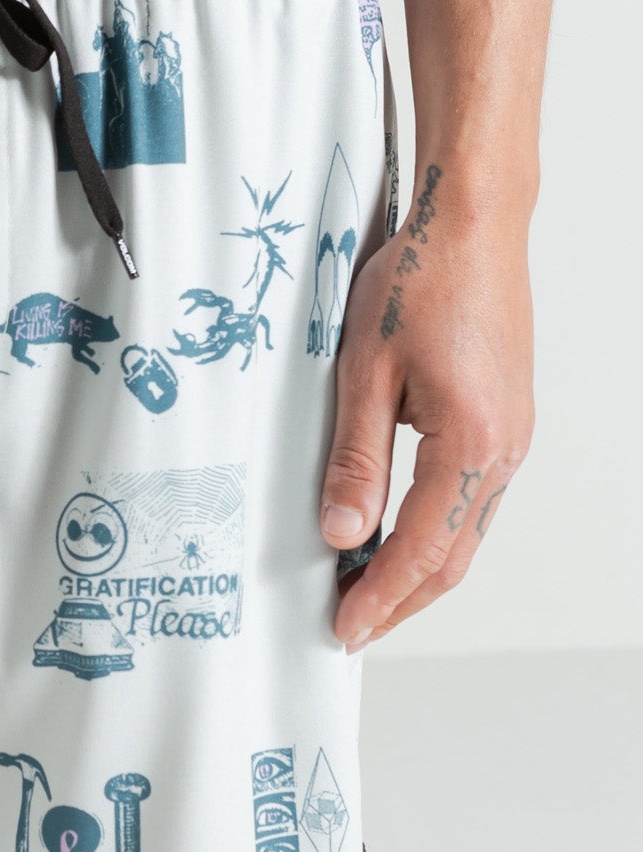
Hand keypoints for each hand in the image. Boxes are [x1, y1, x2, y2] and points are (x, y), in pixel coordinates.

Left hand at [320, 163, 533, 649]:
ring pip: (465, 533)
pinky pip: (471, 500)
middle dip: (400, 600)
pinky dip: (434, 533)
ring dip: (417, 571)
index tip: (345, 628)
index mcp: (470, 444)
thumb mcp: (365, 373)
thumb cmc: (420, 280)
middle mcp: (503, 449)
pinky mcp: (503, 421)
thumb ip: (355, 459)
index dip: (379, 597)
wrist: (471, 222)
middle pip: (451, 556)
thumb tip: (341, 532)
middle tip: (351, 629)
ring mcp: (510, 437)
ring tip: (365, 595)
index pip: (420, 549)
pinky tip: (397, 536)